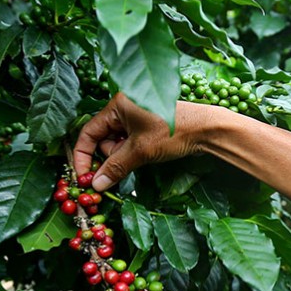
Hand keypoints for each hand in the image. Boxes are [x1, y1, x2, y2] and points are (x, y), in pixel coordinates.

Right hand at [73, 94, 210, 190]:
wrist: (208, 129)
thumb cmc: (175, 132)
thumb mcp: (140, 151)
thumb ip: (115, 167)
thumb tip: (96, 185)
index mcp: (117, 105)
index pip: (89, 132)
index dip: (83, 155)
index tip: (83, 176)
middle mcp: (124, 107)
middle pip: (103, 139)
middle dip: (110, 155)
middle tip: (125, 162)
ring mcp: (136, 116)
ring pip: (117, 143)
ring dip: (123, 155)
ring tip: (142, 156)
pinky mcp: (146, 125)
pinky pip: (129, 142)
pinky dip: (132, 153)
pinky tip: (145, 155)